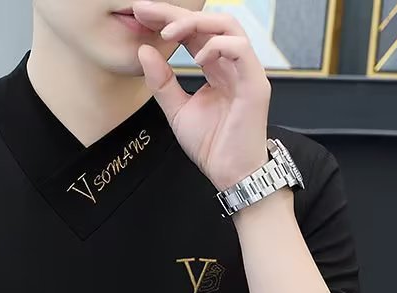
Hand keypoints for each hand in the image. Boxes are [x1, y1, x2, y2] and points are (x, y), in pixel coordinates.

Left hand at [132, 0, 271, 191]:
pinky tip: (198, 57)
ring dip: (196, 23)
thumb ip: (162, 83)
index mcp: (216, 68)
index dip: (169, 20)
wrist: (230, 174)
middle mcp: (232, 64)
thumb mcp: (177, 111)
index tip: (141, 13)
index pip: (193, 33)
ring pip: (228, 26)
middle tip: (146, 10)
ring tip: (169, 33)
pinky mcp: (255, 83)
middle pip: (209, 21)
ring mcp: (246, 71)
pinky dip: (218, 46)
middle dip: (176, 13)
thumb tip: (144, 52)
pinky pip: (240, 49)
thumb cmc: (212, 145)